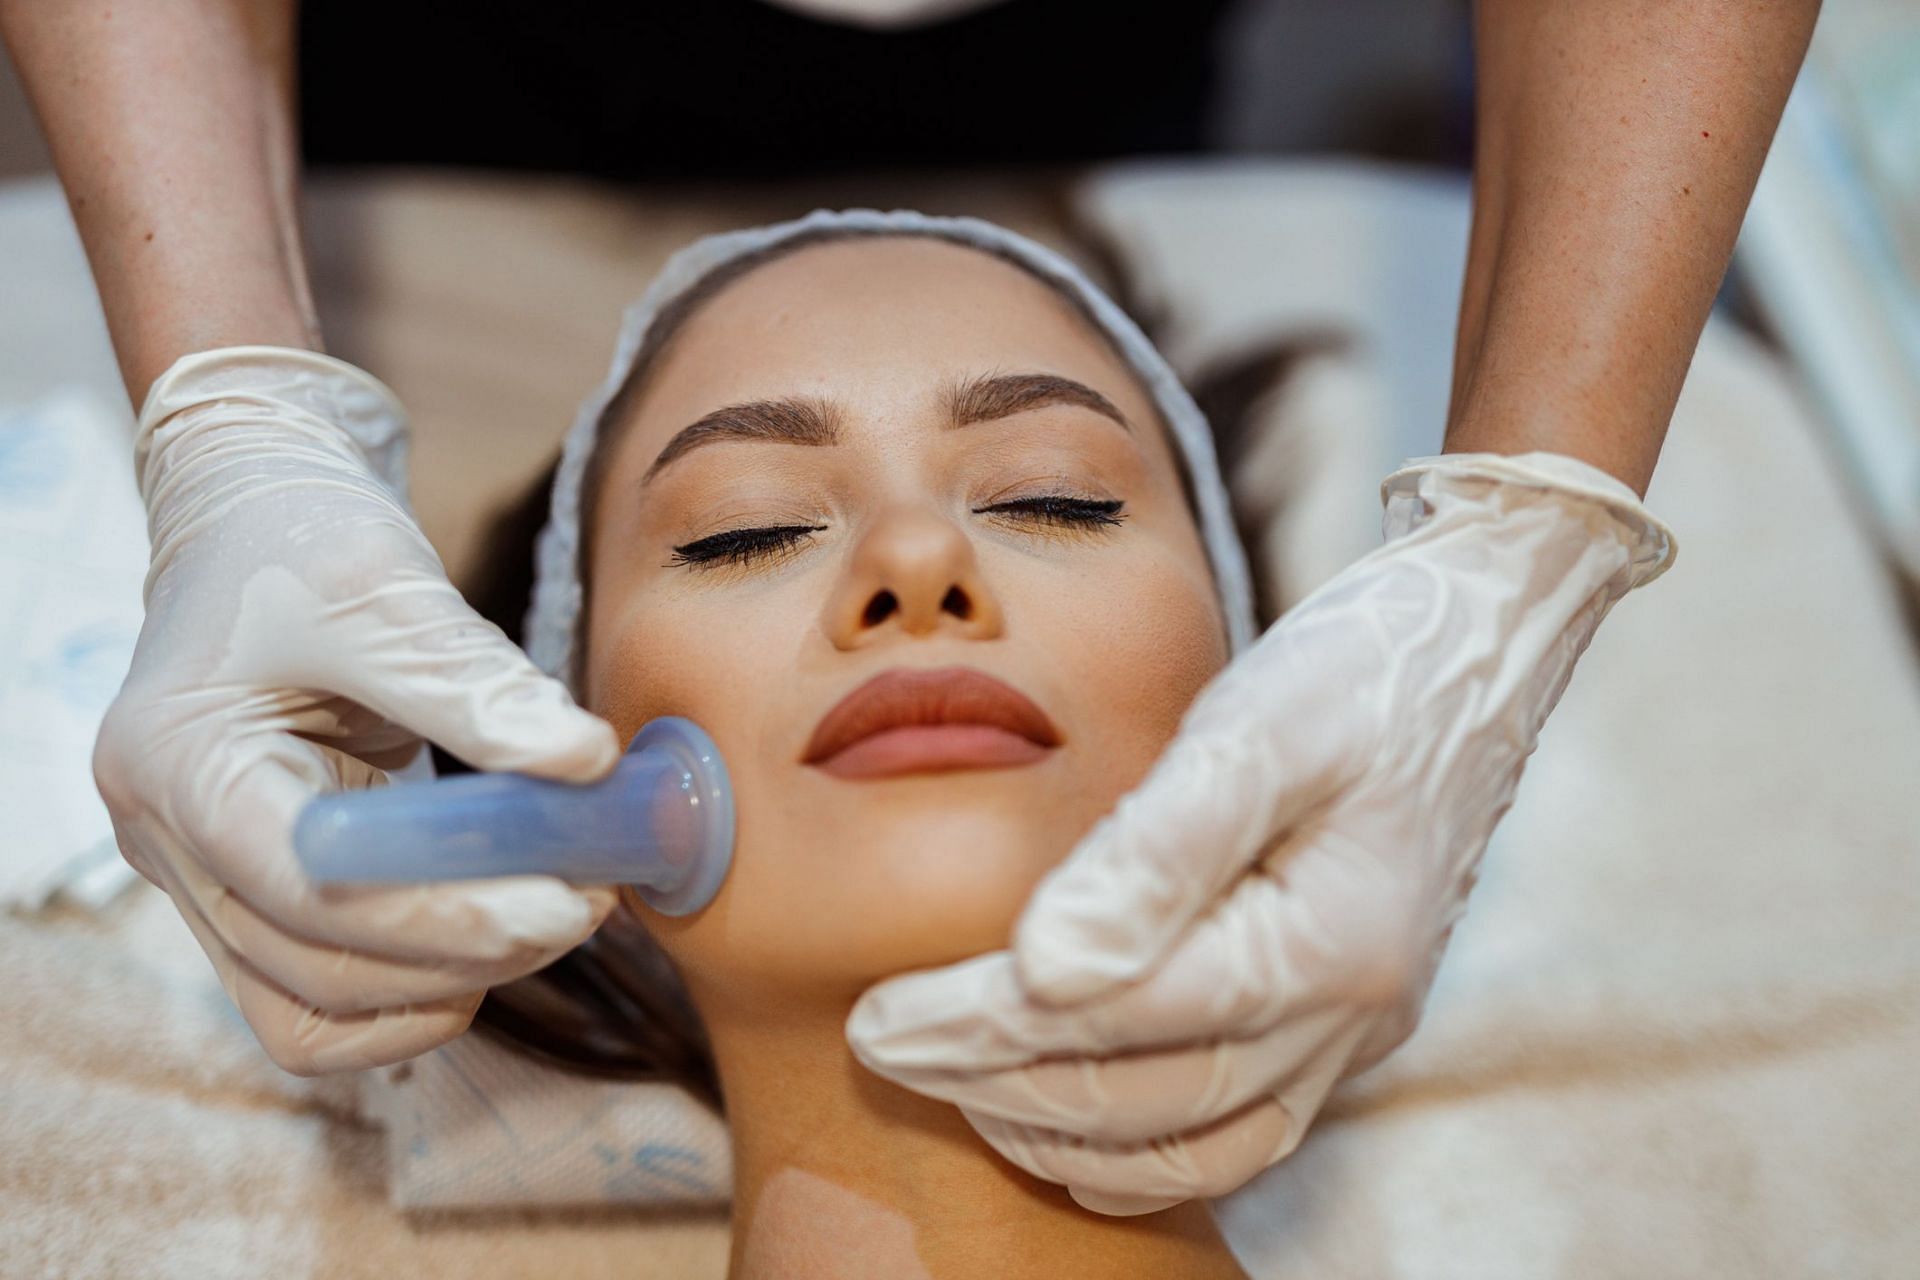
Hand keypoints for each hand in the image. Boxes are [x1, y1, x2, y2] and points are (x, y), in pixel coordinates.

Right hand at [95, 347, 620, 1074]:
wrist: (253, 525)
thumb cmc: (303, 541)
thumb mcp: (386, 586)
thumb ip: (480, 683)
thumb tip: (587, 765)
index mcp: (178, 759)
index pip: (309, 887)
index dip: (444, 915)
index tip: (567, 898)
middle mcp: (166, 840)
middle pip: (314, 966)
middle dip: (465, 953)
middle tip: (588, 904)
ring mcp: (198, 879)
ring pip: (312, 1011)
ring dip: (442, 985)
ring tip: (550, 917)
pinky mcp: (249, 896)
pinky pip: (314, 1001)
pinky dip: (406, 995)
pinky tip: (488, 942)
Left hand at [847, 452, 1673, 1212]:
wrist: (1476, 650)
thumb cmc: (1363, 665)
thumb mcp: (1258, 724)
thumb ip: (1153, 851)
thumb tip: (1045, 969)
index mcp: (1332, 943)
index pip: (1119, 1019)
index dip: (984, 1029)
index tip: (880, 1019)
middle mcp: (1353, 1014)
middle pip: (1145, 1101)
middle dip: (995, 1083)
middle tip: (883, 1048)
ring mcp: (1354, 1031)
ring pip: (1190, 1145)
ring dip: (1057, 1129)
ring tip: (952, 1083)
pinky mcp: (1342, 1026)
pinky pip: (1231, 1134)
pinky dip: (1132, 1144)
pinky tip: (1052, 1111)